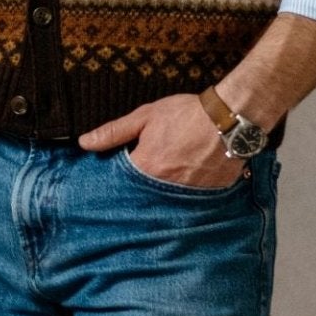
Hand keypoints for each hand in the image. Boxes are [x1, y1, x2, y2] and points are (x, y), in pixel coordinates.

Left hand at [78, 93, 246, 187]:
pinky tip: (187, 184)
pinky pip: (190, 201)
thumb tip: (85, 143)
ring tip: (166, 182)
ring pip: (166, 200)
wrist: (231, 117)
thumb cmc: (188, 114)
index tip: (118, 178)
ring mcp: (188, 193)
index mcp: (147, 167)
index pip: (121, 184)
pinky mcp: (208, 195)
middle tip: (146, 179)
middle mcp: (165, 186)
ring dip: (162, 194)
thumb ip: (114, 132)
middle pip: (144, 195)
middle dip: (140, 190)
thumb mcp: (146, 116)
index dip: (118, 180)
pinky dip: (186, 194)